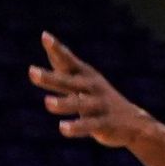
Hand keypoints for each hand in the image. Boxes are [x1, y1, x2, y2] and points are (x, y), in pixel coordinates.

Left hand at [29, 34, 151, 148]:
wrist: (133, 122)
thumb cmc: (99, 98)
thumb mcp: (83, 78)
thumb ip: (63, 63)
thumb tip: (45, 39)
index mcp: (85, 75)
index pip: (68, 60)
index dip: (57, 49)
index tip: (45, 37)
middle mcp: (92, 86)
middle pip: (68, 81)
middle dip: (50, 77)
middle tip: (32, 71)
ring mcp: (99, 105)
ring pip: (79, 104)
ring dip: (63, 103)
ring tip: (47, 103)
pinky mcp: (104, 123)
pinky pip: (89, 125)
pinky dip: (76, 127)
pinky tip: (63, 128)